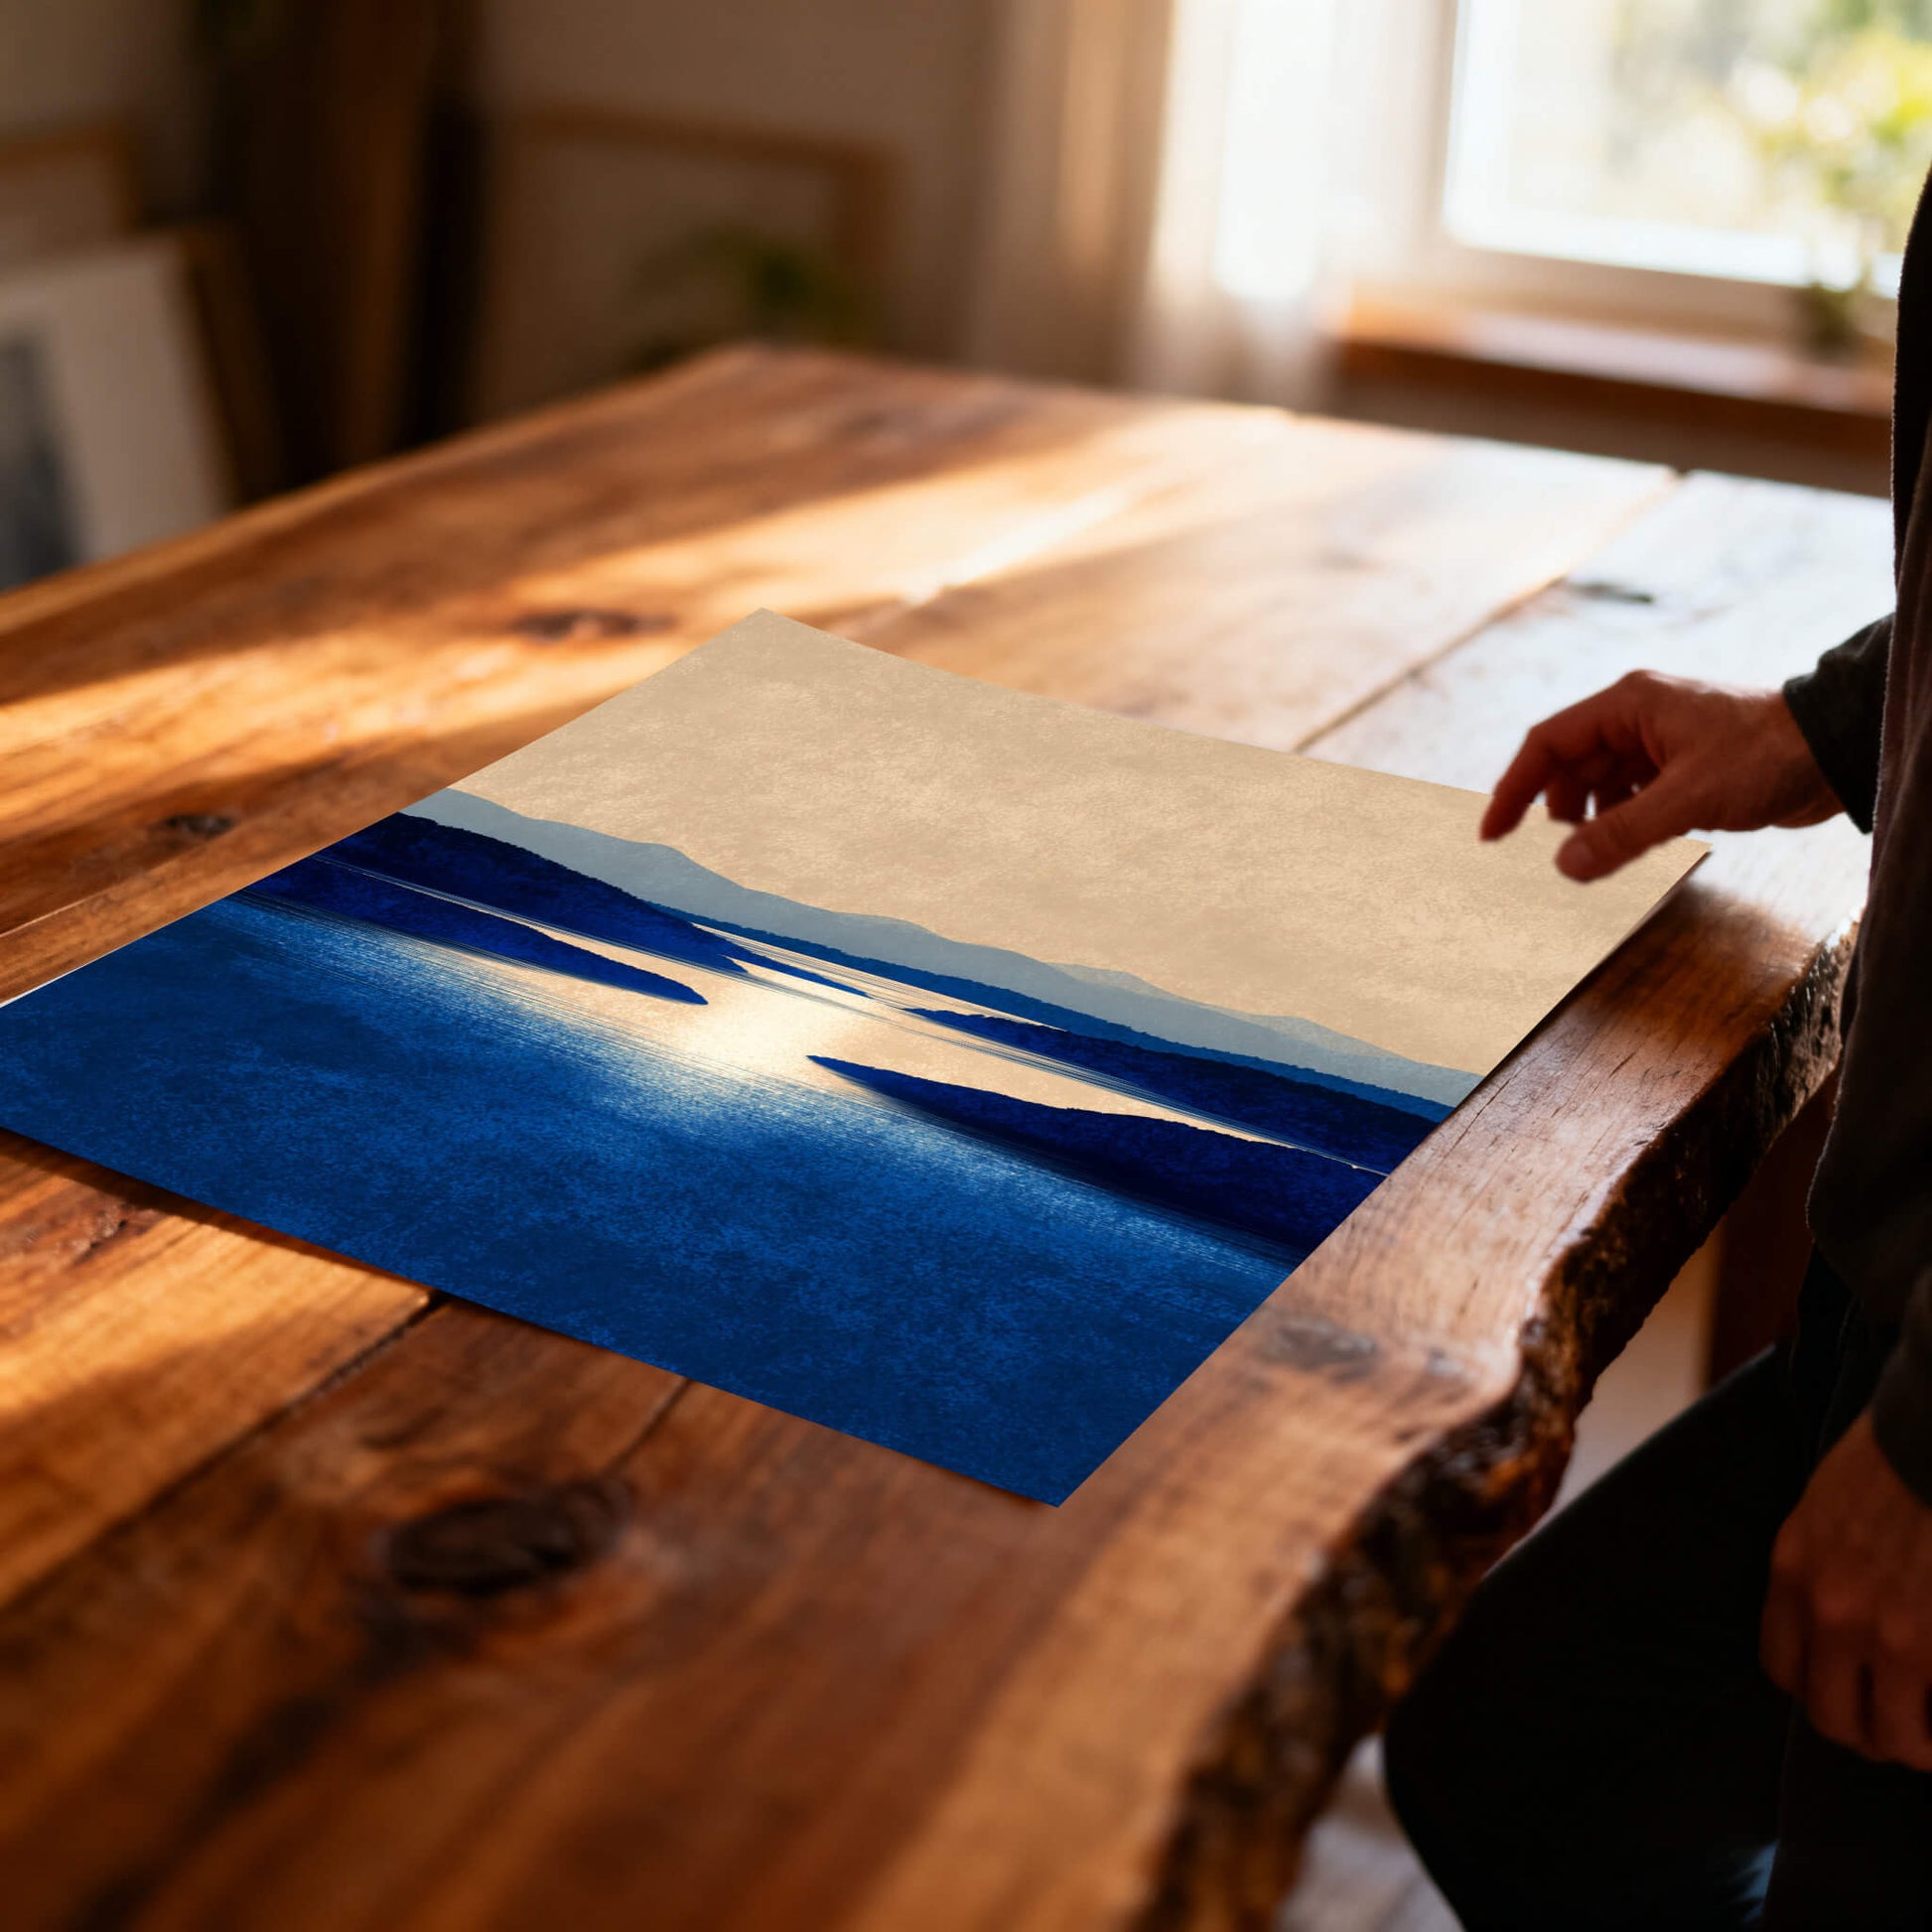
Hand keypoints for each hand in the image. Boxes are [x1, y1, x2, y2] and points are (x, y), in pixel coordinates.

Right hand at [1480, 673, 1839, 880]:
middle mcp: (1637, 717)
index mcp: (1628, 705)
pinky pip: (1631, 795)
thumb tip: (1563, 868)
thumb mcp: (1687, 799)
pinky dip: (1620, 822)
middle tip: (1548, 855)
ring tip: (1592, 854)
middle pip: (1570, 766)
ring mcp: (1659, 741)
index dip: (1514, 789)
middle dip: (1554, 811)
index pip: (1548, 744)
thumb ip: (1621, 833)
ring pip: (1600, 783)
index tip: (1492, 834)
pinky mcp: (1682, 766)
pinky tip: (1627, 847)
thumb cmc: (1766, 756)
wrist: (1834, 750)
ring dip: (1589, 820)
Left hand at [1760, 1412, 1931, 1769]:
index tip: (1849, 1692)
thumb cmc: (1895, 1460)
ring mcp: (1886, 1635)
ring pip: (1890, 1735)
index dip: (1817, 1690)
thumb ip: (1822, 1566)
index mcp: (1794, 1571)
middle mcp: (1828, 1611)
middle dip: (1867, 1732)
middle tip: (1900, 1729)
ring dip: (1914, 1746)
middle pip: (1830, 1716)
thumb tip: (1837, 1621)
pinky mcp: (1931, 1649)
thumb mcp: (1826, 1508)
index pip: (1782, 1668)